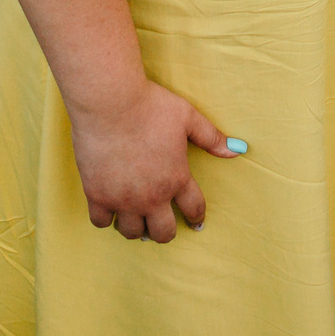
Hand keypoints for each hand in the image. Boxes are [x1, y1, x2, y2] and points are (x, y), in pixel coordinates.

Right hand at [68, 78, 241, 242]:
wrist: (110, 102)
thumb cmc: (151, 106)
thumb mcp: (187, 118)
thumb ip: (211, 137)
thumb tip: (237, 149)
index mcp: (177, 178)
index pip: (193, 208)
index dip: (196, 217)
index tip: (195, 223)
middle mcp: (152, 196)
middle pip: (163, 233)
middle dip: (165, 232)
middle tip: (162, 226)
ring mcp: (123, 199)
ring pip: (132, 232)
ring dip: (136, 228)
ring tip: (135, 219)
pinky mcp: (97, 194)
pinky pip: (101, 222)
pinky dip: (106, 219)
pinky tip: (109, 210)